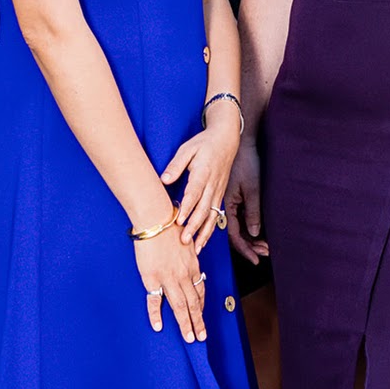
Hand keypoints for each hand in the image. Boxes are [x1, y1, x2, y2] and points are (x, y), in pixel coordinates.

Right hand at [134, 222, 206, 341]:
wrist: (156, 219)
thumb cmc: (170, 225)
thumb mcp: (187, 240)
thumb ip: (188, 255)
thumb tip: (190, 259)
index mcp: (192, 265)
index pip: (200, 290)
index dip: (201, 305)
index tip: (201, 315)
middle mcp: (183, 275)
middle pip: (194, 303)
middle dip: (198, 322)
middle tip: (201, 336)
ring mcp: (168, 278)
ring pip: (180, 307)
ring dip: (186, 324)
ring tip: (189, 338)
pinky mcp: (152, 278)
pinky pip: (154, 301)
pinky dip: (156, 315)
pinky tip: (159, 326)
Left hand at [160, 102, 240, 252]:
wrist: (225, 140)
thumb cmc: (204, 143)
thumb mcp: (187, 148)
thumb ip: (176, 164)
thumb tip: (164, 179)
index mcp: (203, 172)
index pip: (194, 193)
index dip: (187, 208)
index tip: (178, 221)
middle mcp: (213, 185)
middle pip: (204, 209)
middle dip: (194, 227)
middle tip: (184, 241)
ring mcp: (218, 191)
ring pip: (212, 216)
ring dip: (204, 233)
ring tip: (195, 248)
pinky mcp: (220, 195)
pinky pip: (216, 216)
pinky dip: (210, 230)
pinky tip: (203, 241)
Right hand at [228, 135, 267, 261]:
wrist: (241, 142)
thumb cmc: (246, 163)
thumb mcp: (252, 188)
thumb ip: (252, 211)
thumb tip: (253, 233)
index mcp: (226, 205)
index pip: (234, 235)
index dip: (245, 249)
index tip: (256, 260)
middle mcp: (226, 206)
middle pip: (236, 234)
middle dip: (250, 246)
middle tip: (265, 254)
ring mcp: (230, 202)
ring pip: (239, 227)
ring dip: (252, 238)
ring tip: (266, 246)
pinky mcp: (235, 197)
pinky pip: (240, 217)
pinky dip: (250, 227)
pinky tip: (260, 231)